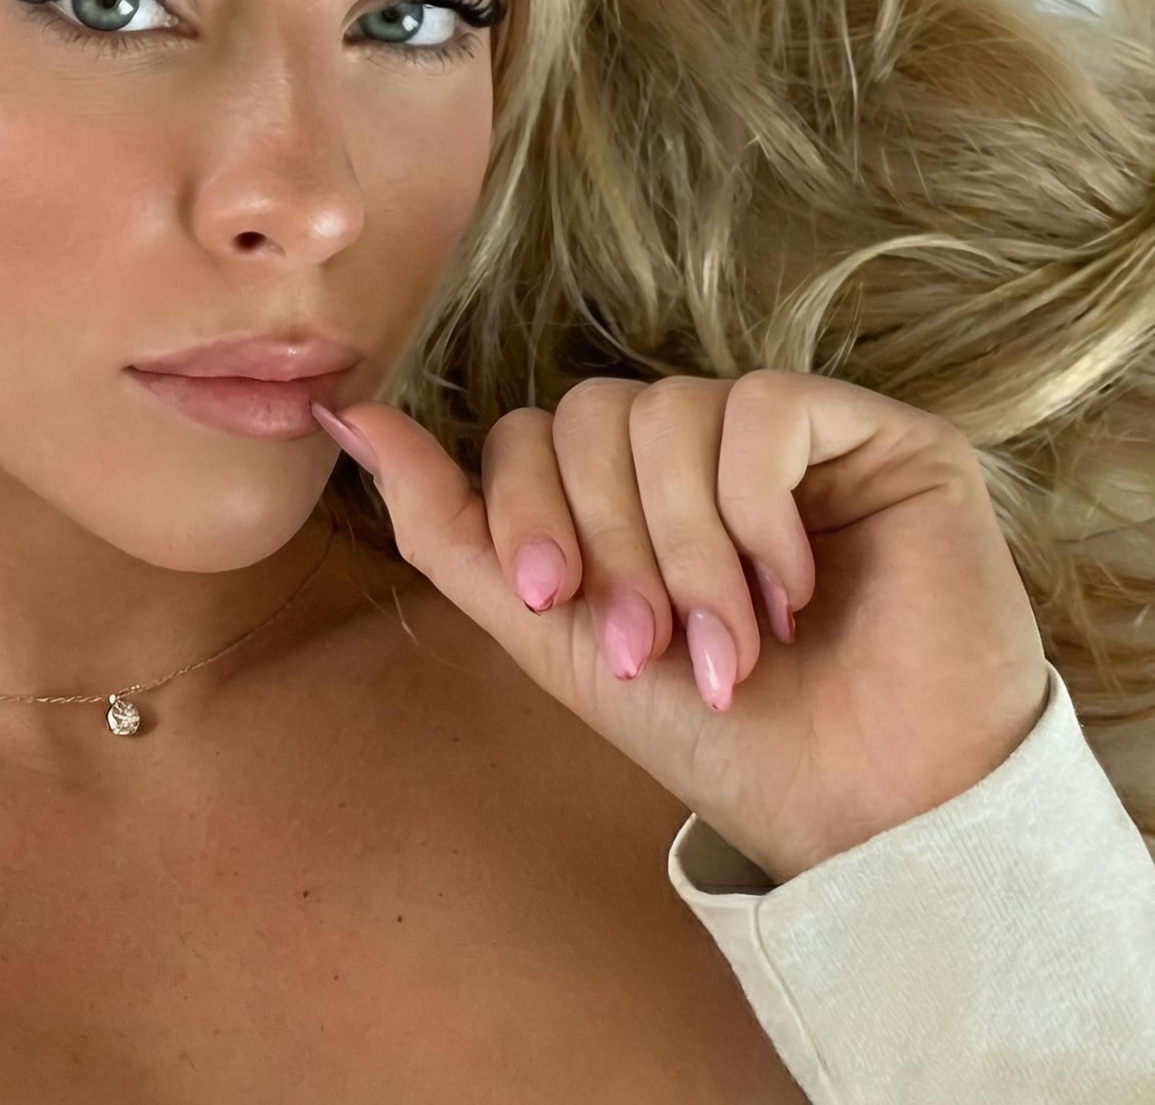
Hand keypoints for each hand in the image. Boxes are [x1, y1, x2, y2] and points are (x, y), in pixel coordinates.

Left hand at [312, 372, 1051, 884]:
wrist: (860, 809)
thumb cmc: (706, 732)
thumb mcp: (548, 630)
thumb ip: (444, 522)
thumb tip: (342, 413)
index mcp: (625, 484)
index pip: (533, 430)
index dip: (528, 510)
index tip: (553, 603)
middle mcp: (702, 442)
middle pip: (594, 414)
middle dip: (607, 542)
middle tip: (649, 644)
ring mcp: (789, 432)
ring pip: (673, 411)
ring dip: (686, 550)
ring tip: (728, 645)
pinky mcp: (874, 434)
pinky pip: (766, 409)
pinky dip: (759, 508)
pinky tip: (796, 589)